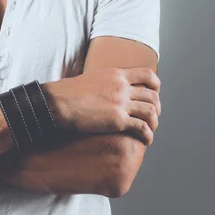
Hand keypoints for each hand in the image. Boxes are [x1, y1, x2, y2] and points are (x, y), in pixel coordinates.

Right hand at [42, 67, 160, 144]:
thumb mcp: (93, 78)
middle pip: (152, 95)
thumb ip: (107, 81)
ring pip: (150, 111)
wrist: (58, 102)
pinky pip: (142, 127)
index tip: (154, 94)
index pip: (147, 75)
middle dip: (156, 107)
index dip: (156, 85)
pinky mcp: (118, 120)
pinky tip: (146, 140)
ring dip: (154, 122)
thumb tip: (111, 88)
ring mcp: (121, 103)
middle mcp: (122, 87)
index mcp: (116, 74)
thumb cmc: (69, 92)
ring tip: (150, 129)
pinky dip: (148, 135)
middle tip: (152, 116)